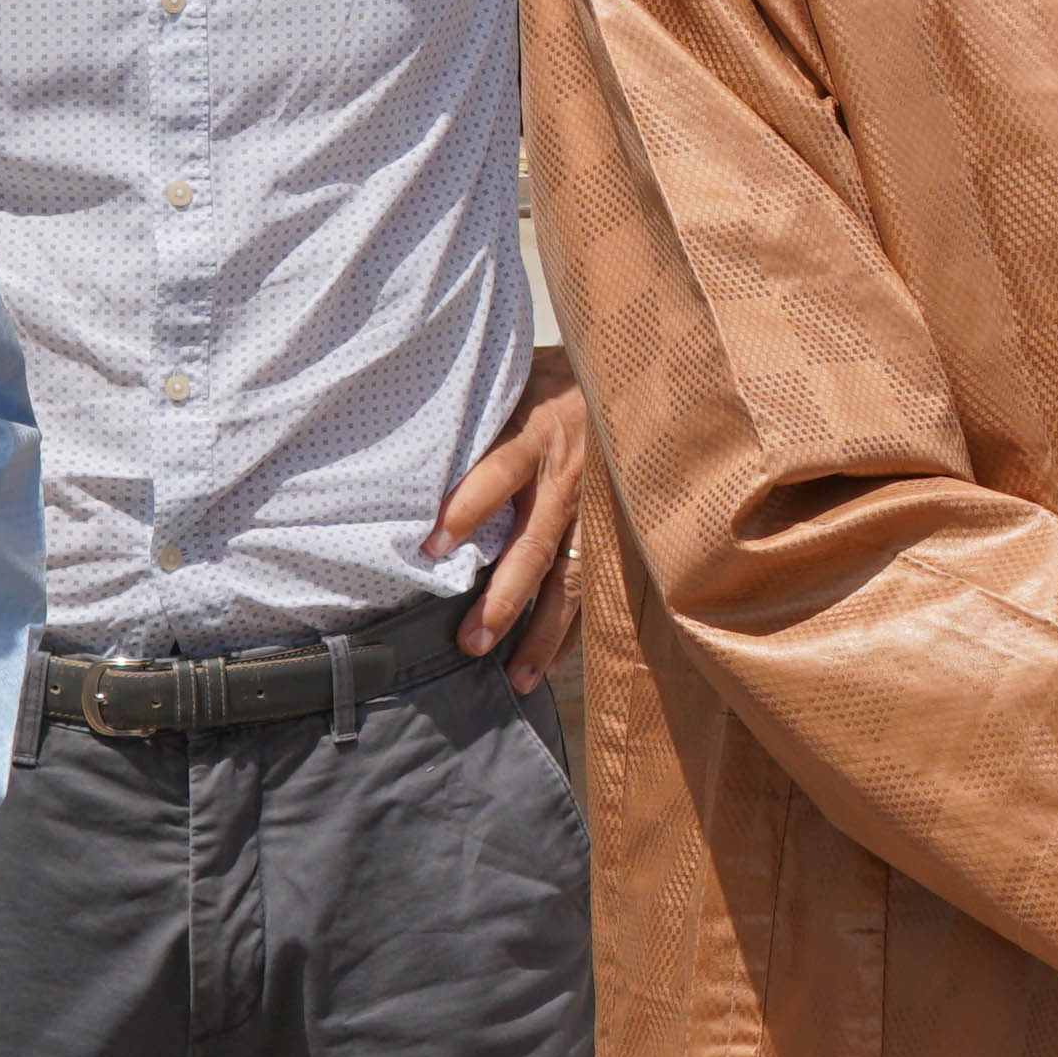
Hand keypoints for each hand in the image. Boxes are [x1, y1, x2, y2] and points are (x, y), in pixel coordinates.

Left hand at [428, 345, 589, 688]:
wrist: (639, 380)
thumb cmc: (561, 380)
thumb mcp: (520, 381)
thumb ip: (484, 415)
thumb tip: (418, 442)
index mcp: (541, 437)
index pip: (500, 473)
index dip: (469, 507)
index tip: (432, 545)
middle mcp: (570, 482)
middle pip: (535, 547)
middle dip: (504, 598)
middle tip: (470, 642)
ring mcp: (597, 514)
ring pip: (571, 582)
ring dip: (542, 633)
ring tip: (511, 676)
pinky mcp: (612, 535)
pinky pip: (595, 590)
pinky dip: (572, 631)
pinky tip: (546, 666)